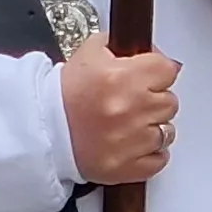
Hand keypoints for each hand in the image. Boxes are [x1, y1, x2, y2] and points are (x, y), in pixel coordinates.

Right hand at [59, 41, 181, 186]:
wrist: (42, 129)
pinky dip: (151, 153)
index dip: (158, 71)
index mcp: (121, 78)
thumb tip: (148, 50)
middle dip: (154, 98)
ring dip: (153, 126)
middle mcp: (130, 109)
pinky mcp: (127, 167)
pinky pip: (159, 159)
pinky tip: (134, 143)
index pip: (168, 69)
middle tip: (134, 100)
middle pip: (170, 101)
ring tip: (131, 123)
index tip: (150, 76)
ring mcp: (131, 142)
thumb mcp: (89, 53)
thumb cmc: (63, 95)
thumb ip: (120, 44)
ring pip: (167, 131)